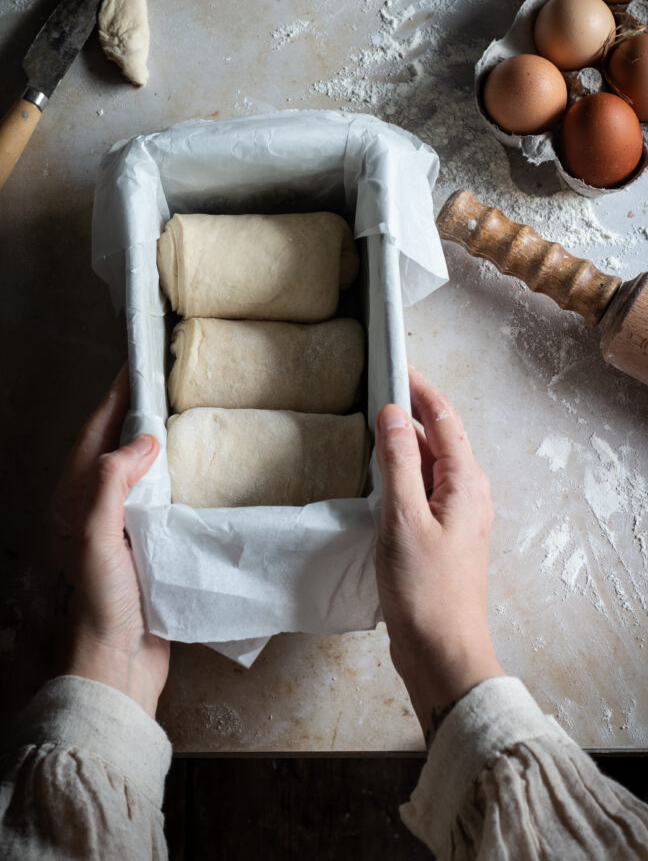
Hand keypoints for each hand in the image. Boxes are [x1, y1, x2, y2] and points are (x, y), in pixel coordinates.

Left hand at [49, 364, 168, 717]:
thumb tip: (142, 440)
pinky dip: (171, 474)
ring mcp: (120, 526)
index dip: (113, 399)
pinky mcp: (145, 543)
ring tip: (179, 413)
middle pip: (113, 446)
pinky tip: (192, 467)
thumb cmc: (101, 604)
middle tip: (162, 381)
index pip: (94, 436)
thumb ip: (110, 486)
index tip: (136, 366)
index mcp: (73, 503)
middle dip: (132, 412)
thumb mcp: (96, 539)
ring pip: (136, 469)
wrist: (121, 664)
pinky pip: (156, 496)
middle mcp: (93, 509)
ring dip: (153, 441)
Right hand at [375, 366, 503, 745]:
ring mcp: (457, 515)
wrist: (442, 651)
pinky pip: (424, 489)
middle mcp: (468, 492)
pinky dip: (404, 472)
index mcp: (466, 482)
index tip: (393, 363)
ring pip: (431, 463)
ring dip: (406, 442)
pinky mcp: (442, 535)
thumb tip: (393, 413)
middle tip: (374, 388)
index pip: (443, 417)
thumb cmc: (425, 589)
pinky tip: (380, 476)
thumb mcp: (403, 518)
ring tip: (372, 424)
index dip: (419, 387)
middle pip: (440, 437)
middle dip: (411, 410)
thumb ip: (400, 462)